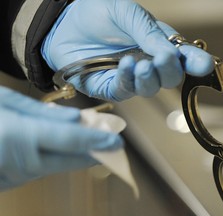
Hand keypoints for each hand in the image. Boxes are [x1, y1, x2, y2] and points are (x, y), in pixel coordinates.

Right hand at [0, 86, 122, 189]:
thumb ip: (42, 114)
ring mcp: (9, 177)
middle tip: (114, 146)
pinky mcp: (5, 183)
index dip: (95, 140)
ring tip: (92, 143)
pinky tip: (61, 149)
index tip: (117, 141)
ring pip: (53, 166)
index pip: (68, 139)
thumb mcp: (4, 101)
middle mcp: (16, 162)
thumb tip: (76, 118)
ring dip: (75, 156)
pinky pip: (37, 169)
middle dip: (92, 154)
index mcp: (16, 135)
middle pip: (66, 161)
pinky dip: (53, 159)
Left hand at [41, 0, 213, 100]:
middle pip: (170, 78)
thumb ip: (148, 32)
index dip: (196, 63)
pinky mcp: (112, 87)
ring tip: (140, 63)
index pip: (183, 57)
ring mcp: (131, 77)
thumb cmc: (97, 12)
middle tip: (163, 58)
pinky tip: (126, 65)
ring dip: (150, 78)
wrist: (65, 23)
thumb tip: (171, 53)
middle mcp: (148, 63)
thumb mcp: (127, 12)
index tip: (205, 66)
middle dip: (170, 71)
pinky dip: (129, 80)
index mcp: (157, 43)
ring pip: (151, 89)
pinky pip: (126, 90)